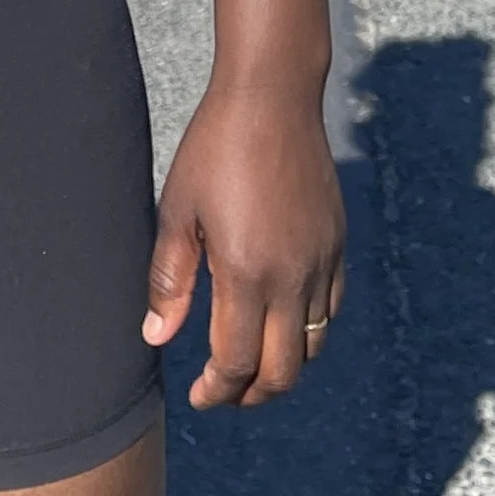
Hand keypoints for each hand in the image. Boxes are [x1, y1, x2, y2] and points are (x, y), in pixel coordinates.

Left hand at [144, 80, 344, 405]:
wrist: (273, 98)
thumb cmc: (215, 149)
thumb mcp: (178, 211)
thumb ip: (170, 280)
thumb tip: (157, 338)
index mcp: (246, 272)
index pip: (236, 362)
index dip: (217, 391)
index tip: (200, 397)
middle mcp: (292, 277)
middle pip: (283, 371)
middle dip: (252, 395)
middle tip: (225, 394)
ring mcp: (321, 262)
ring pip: (312, 346)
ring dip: (283, 369)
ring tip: (252, 367)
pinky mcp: (337, 245)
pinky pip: (328, 311)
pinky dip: (307, 332)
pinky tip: (281, 324)